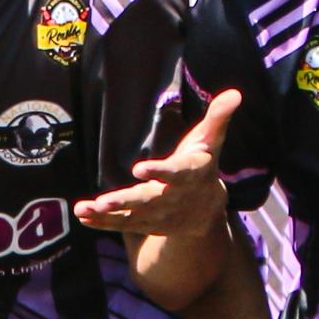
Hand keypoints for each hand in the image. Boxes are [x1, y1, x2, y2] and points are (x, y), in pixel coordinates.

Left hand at [75, 88, 236, 238]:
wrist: (206, 210)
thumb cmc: (202, 166)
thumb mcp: (212, 142)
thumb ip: (218, 118)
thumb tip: (235, 93)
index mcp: (189, 174)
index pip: (175, 173)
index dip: (159, 171)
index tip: (139, 168)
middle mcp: (172, 197)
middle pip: (148, 199)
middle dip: (126, 201)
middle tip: (104, 202)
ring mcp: (157, 214)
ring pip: (131, 215)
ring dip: (107, 214)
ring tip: (84, 209)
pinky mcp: (145, 223)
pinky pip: (122, 225)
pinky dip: (103, 223)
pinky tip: (83, 216)